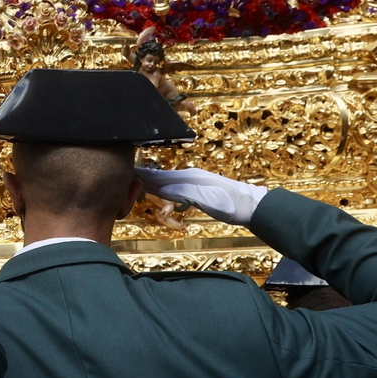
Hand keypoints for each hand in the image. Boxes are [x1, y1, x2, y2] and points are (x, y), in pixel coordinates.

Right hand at [134, 167, 266, 224]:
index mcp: (188, 178)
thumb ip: (183, 192)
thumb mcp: (206, 198)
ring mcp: (195, 183)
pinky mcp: (199, 191)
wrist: (251, 206)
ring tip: (138, 180)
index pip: (159, 176)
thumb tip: (161, 186)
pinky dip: (164, 189)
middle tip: (125, 173)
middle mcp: (189, 177)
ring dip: (152, 182)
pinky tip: (163, 192)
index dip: (143, 175)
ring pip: (168, 182)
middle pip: (161, 176)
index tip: (126, 171)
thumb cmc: (230, 204)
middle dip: (144, 176)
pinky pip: (175, 189)